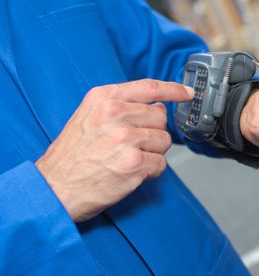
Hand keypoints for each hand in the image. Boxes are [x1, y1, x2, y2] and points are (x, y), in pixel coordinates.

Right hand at [36, 79, 193, 222]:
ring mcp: (126, 138)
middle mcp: (115, 114)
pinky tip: (130, 172)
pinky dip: (150, 170)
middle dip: (152, 132)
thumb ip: (121, 106)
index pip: (149, 87)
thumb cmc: (71, 156)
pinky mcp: (134, 163)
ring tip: (127, 159)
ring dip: (152, 152)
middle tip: (131, 145)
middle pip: (160, 117)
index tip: (188, 93)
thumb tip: (157, 106)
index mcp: (104, 99)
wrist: (54, 188)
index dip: (174, 90)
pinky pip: (160, 164)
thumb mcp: (88, 116)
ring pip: (164, 141)